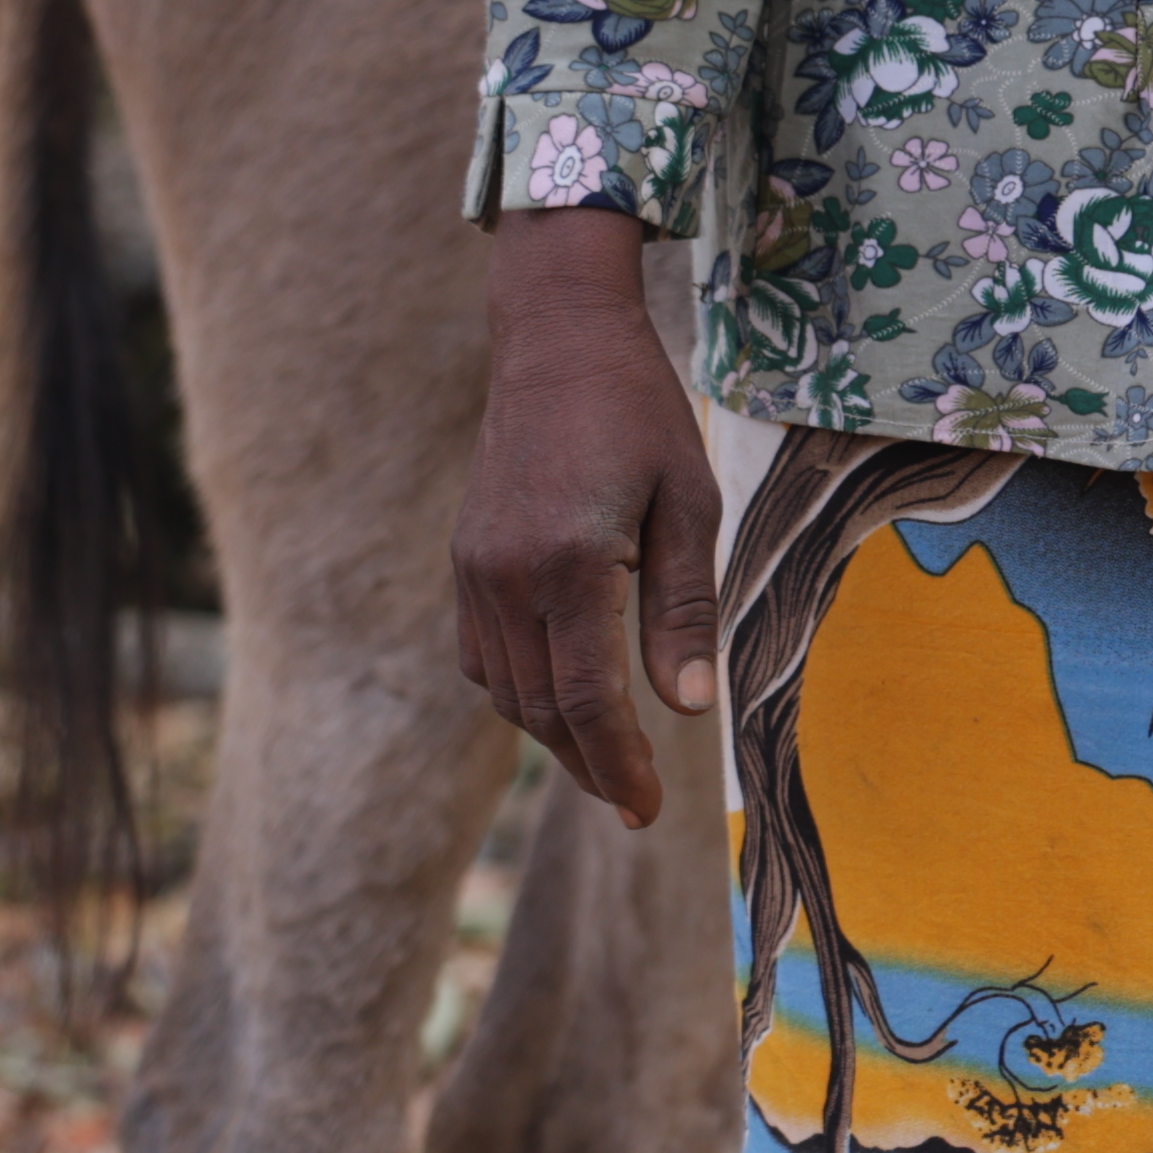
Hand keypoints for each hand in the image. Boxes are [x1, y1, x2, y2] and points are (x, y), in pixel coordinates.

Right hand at [447, 208, 719, 827]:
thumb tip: (687, 708)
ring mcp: (473, 572)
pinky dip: (519, 692)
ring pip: (505, 691)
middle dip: (590, 765)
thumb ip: (684, 608)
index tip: (649, 810)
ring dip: (555, 736)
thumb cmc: (640, 414)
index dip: (619, 764)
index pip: (587, 700)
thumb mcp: (688, 502)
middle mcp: (505, 578)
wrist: (557, 341)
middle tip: (635, 804)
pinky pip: (482, 656)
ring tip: (608, 762)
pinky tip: (560, 701)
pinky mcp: (463, 562)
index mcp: (568, 565)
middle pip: (541, 709)